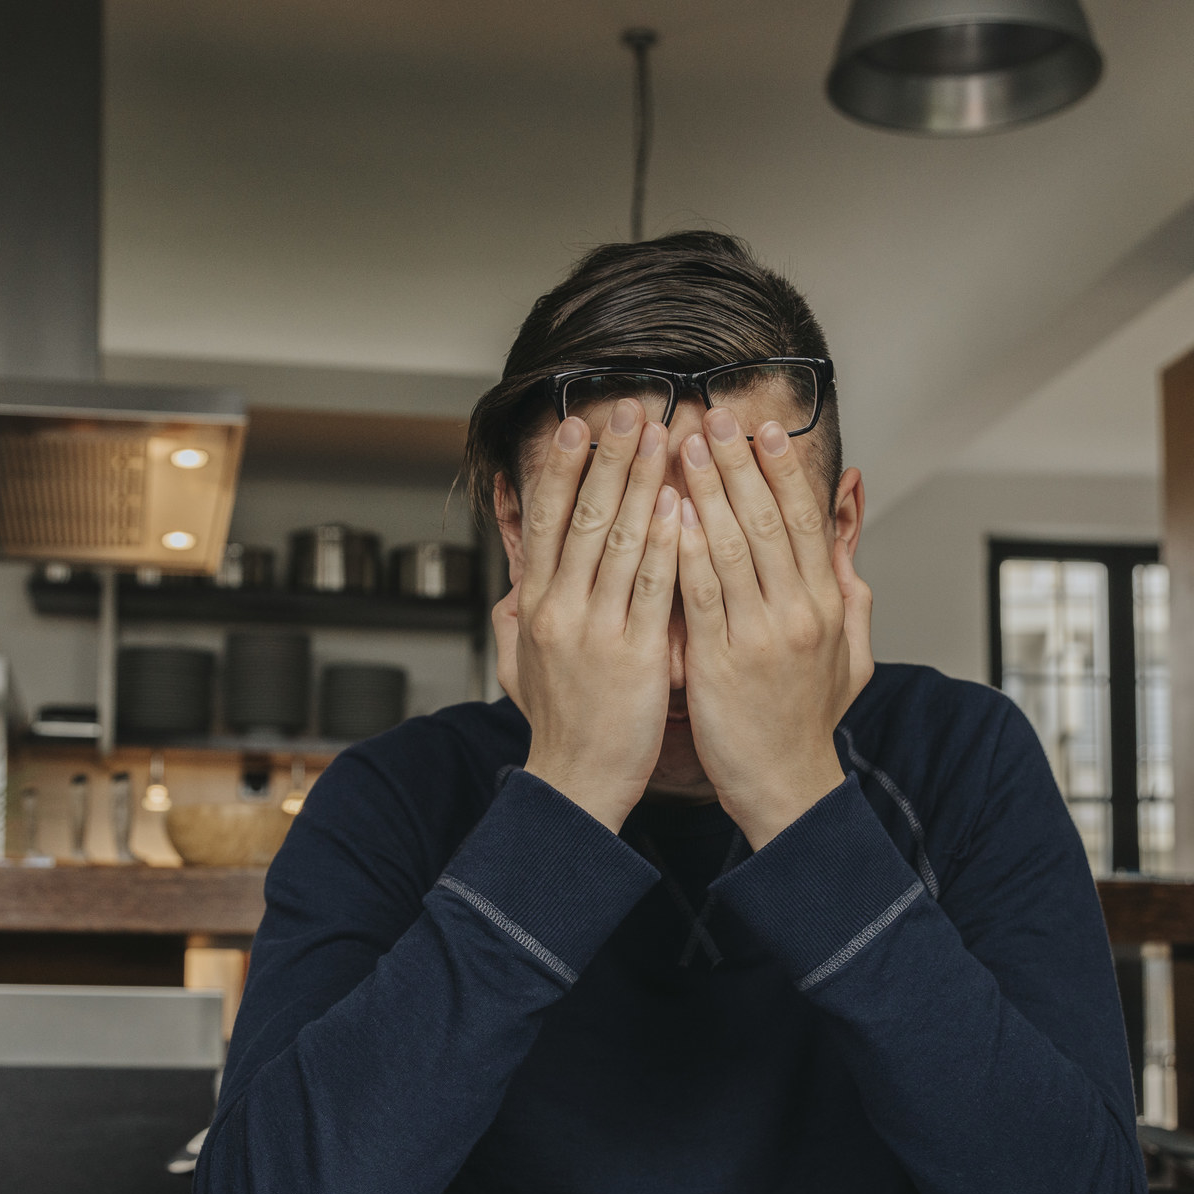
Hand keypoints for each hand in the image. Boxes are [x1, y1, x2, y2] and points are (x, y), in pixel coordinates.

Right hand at [497, 401, 681, 832]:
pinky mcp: (635, 655)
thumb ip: (516, 622)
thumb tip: (512, 588)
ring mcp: (595, 630)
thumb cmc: (560, 727)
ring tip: (664, 437)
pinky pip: (653, 588)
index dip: (561, 468)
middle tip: (631, 409)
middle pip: (581, 516)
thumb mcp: (519, 668)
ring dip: (642, 482)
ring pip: (618, 540)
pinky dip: (666, 542)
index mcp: (534, 606)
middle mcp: (559, 609)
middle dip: (609, 457)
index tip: (579, 425)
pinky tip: (681, 505)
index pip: (544, 520)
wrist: (575, 784)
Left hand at [673, 409, 868, 847]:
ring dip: (707, 490)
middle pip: (770, 519)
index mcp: (828, 604)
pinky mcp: (721, 662)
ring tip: (684, 446)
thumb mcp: (852, 655)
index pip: (807, 519)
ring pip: (733, 546)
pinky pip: (701, 595)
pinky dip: (684, 549)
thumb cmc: (807, 721)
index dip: (783, 470)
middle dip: (740, 462)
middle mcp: (800, 612)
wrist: (787, 785)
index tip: (762, 429)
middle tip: (714, 415)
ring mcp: (762, 636)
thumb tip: (848, 546)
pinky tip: (666, 513)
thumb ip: (851, 595)